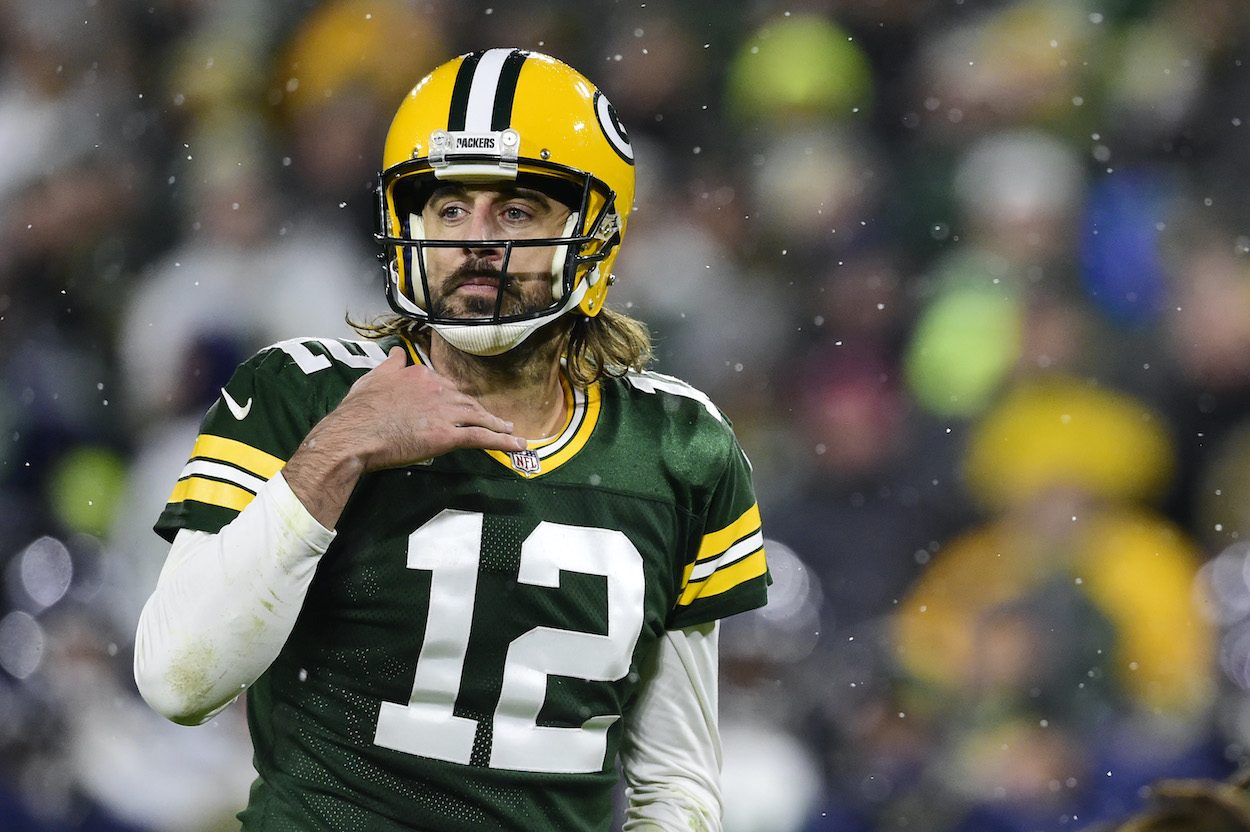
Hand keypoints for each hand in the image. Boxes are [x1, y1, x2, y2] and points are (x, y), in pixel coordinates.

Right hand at [282, 347, 526, 526]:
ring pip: (478, 417)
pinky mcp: (448, 436)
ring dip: (498, 425)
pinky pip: (481, 438)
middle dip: (481, 412)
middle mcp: (438, 389)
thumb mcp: (374, 377)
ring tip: (510, 431)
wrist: (355, 433)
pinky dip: (502, 441)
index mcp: (421, 375)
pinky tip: (516, 445)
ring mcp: (445, 412)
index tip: (460, 406)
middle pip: (466, 401)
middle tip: (496, 420)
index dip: (455, 399)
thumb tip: (398, 351)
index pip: (446, 386)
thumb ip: (391, 365)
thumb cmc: (360, 410)